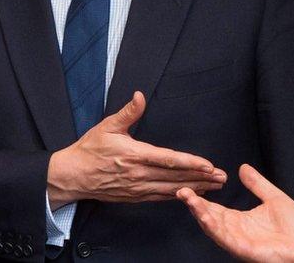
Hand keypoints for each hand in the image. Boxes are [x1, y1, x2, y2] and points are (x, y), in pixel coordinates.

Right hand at [47, 91, 226, 206]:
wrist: (72, 176)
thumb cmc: (89, 149)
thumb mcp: (107, 126)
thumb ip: (128, 112)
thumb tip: (140, 96)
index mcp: (134, 155)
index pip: (168, 160)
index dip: (190, 163)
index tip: (208, 165)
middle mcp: (138, 174)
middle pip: (176, 177)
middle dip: (201, 178)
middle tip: (222, 177)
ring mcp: (137, 188)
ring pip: (171, 189)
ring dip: (195, 188)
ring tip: (214, 187)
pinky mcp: (135, 196)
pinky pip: (161, 197)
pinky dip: (178, 195)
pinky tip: (192, 193)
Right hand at [178, 164, 293, 262]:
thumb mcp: (273, 197)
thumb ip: (257, 184)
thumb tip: (243, 167)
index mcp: (240, 220)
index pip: (215, 208)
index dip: (202, 199)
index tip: (189, 187)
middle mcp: (235, 231)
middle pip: (210, 217)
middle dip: (195, 205)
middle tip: (181, 191)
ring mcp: (238, 241)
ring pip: (213, 228)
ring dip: (200, 214)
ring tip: (189, 200)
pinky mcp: (244, 249)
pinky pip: (225, 238)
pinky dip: (214, 228)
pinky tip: (205, 217)